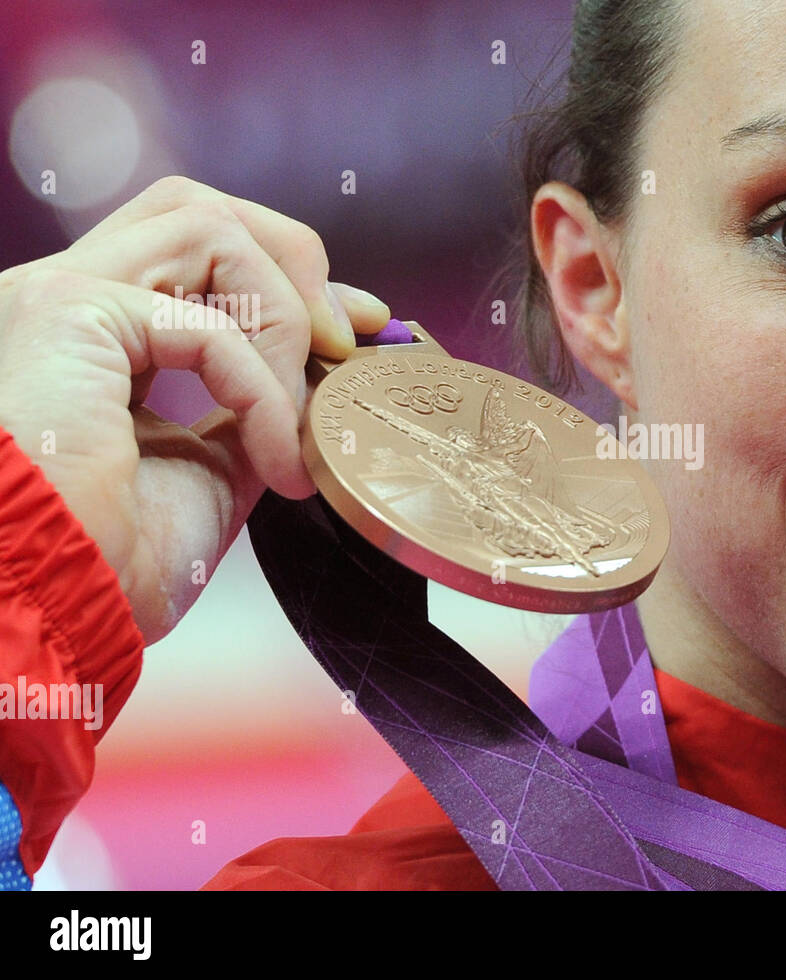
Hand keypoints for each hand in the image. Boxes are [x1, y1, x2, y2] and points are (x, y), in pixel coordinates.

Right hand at [0, 176, 391, 643]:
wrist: (47, 615)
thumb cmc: (106, 566)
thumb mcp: (206, 473)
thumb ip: (248, 413)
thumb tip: (313, 384)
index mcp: (88, 339)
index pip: (192, 254)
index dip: (287, 278)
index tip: (357, 327)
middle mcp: (63, 302)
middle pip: (195, 209)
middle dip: (293, 260)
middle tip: (344, 339)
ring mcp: (57, 297)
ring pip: (205, 226)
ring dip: (283, 316)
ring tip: (300, 413)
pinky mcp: (68, 313)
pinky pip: (209, 324)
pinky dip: (266, 389)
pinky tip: (276, 459)